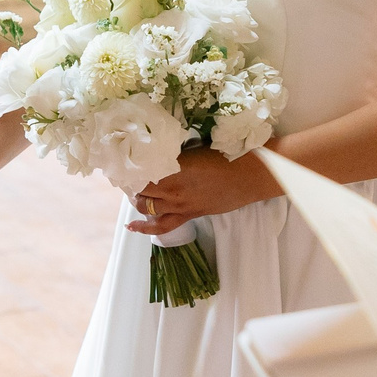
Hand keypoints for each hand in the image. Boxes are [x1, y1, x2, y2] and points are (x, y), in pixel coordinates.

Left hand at [126, 146, 277, 233]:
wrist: (250, 175)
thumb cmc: (227, 154)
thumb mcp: (197, 148)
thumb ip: (176, 154)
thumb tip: (158, 152)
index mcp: (174, 166)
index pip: (141, 170)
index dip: (130, 168)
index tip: (125, 162)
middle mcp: (173, 187)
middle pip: (141, 188)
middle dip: (132, 184)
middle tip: (130, 177)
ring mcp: (180, 204)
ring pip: (146, 206)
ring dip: (138, 200)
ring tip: (136, 193)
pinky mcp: (189, 214)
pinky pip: (161, 226)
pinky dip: (144, 227)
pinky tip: (131, 226)